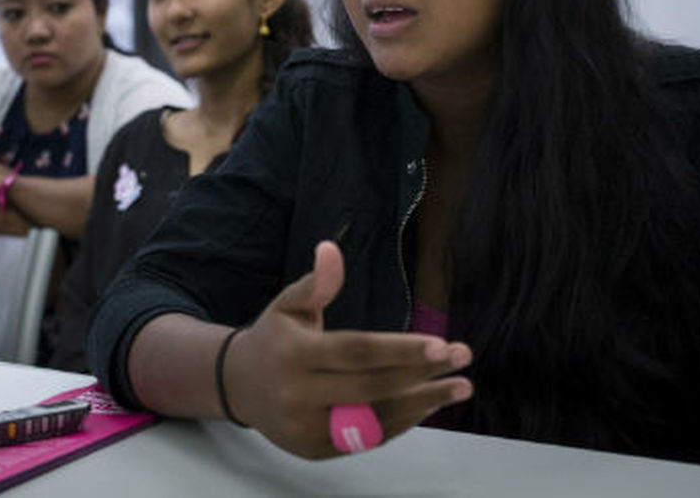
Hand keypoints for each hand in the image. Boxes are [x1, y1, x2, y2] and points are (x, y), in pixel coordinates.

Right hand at [224, 241, 472, 458]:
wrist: (238, 386)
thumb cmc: (274, 338)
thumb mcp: (287, 305)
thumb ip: (315, 283)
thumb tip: (332, 249)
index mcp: (294, 354)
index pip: (357, 352)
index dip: (401, 350)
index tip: (441, 344)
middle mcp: (298, 394)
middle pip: (372, 386)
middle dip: (423, 375)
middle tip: (462, 359)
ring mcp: (306, 427)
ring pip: (374, 418)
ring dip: (423, 403)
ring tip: (459, 388)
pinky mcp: (314, 449)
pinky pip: (366, 438)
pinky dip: (401, 422)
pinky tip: (427, 403)